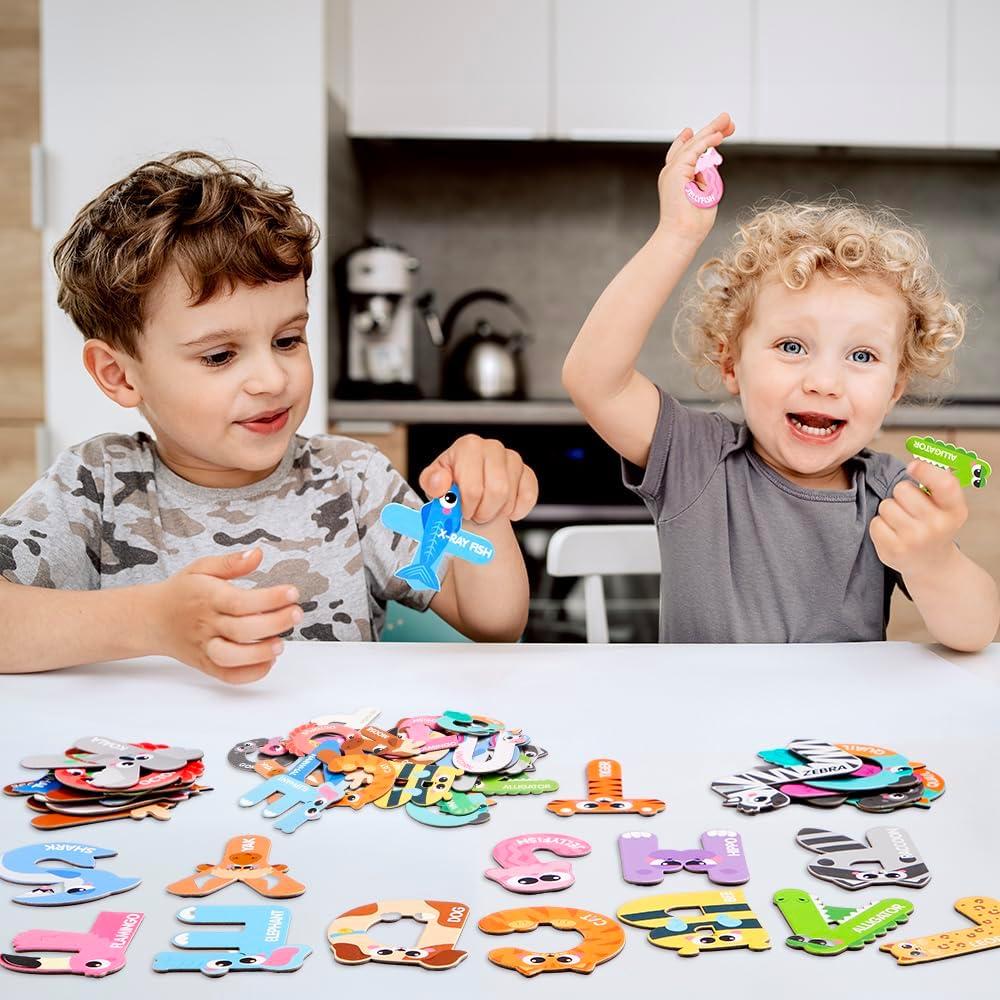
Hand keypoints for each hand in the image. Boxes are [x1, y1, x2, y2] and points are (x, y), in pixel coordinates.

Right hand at [148, 549, 300, 683]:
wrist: (151, 619)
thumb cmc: (182, 592)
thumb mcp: (201, 568)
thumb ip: (230, 562)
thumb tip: (257, 554)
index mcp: (207, 598)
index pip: (240, 602)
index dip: (269, 599)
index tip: (292, 593)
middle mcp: (206, 625)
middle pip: (242, 630)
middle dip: (274, 624)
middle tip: (296, 614)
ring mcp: (205, 647)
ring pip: (231, 657)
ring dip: (260, 653)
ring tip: (280, 643)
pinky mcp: (206, 664)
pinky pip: (227, 676)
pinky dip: (250, 674)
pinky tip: (269, 661)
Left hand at [419, 434, 537, 524]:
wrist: (467, 494)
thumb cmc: (450, 486)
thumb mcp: (432, 485)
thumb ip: (432, 482)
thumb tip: (440, 482)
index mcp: (467, 447)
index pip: (473, 487)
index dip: (467, 505)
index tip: (461, 509)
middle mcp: (492, 448)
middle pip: (497, 491)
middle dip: (484, 511)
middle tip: (474, 514)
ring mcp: (512, 459)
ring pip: (510, 497)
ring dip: (497, 512)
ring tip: (485, 509)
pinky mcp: (527, 473)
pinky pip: (528, 497)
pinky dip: (516, 511)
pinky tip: (503, 509)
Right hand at [656, 111, 734, 244]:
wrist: (683, 234)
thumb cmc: (693, 222)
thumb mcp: (706, 192)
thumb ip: (707, 175)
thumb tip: (710, 161)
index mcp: (679, 178)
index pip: (690, 152)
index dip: (705, 140)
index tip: (718, 132)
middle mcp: (673, 172)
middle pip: (692, 144)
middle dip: (712, 130)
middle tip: (727, 119)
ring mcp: (673, 171)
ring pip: (694, 144)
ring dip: (712, 130)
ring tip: (727, 120)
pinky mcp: (676, 172)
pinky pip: (694, 150)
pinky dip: (707, 141)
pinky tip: (718, 135)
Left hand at [869, 460, 967, 579]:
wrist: (931, 564)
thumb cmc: (935, 525)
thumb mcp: (947, 506)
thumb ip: (938, 482)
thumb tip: (919, 461)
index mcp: (954, 510)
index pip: (944, 484)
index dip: (926, 470)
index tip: (913, 466)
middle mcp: (937, 526)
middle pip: (902, 489)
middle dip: (901, 494)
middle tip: (910, 507)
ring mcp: (915, 540)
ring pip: (886, 505)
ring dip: (890, 510)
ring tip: (902, 522)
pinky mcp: (894, 551)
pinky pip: (876, 523)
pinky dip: (880, 526)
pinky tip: (893, 534)